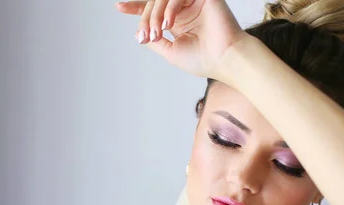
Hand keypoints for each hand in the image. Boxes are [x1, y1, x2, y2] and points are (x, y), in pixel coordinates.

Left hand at [115, 0, 248, 80]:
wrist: (224, 60)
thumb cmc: (202, 60)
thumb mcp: (170, 52)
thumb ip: (155, 40)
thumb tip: (139, 33)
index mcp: (179, 21)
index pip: (154, 10)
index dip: (136, 8)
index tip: (119, 7)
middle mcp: (185, 9)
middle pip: (155, 3)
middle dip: (145, 19)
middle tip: (144, 36)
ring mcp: (194, 1)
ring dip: (154, 15)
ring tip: (156, 33)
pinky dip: (169, 8)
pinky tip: (168, 24)